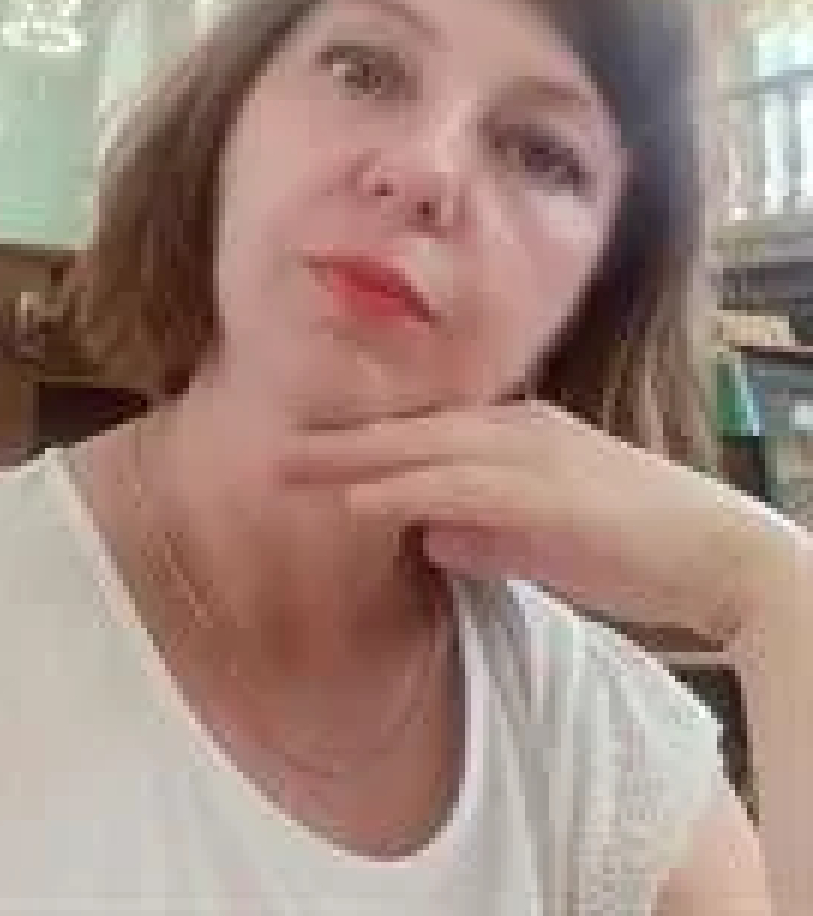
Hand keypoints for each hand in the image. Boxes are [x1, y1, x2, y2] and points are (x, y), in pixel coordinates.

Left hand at [279, 400, 792, 643]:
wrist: (714, 553)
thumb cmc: (629, 545)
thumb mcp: (537, 536)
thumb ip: (480, 531)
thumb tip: (428, 536)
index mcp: (512, 432)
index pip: (420, 429)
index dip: (358, 438)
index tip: (302, 445)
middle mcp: (514, 429)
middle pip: (407, 428)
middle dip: (335, 440)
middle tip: (266, 444)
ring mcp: (530, 455)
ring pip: (421, 448)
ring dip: (350, 460)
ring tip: (287, 468)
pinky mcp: (545, 492)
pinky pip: (458, 487)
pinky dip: (403, 492)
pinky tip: (356, 503)